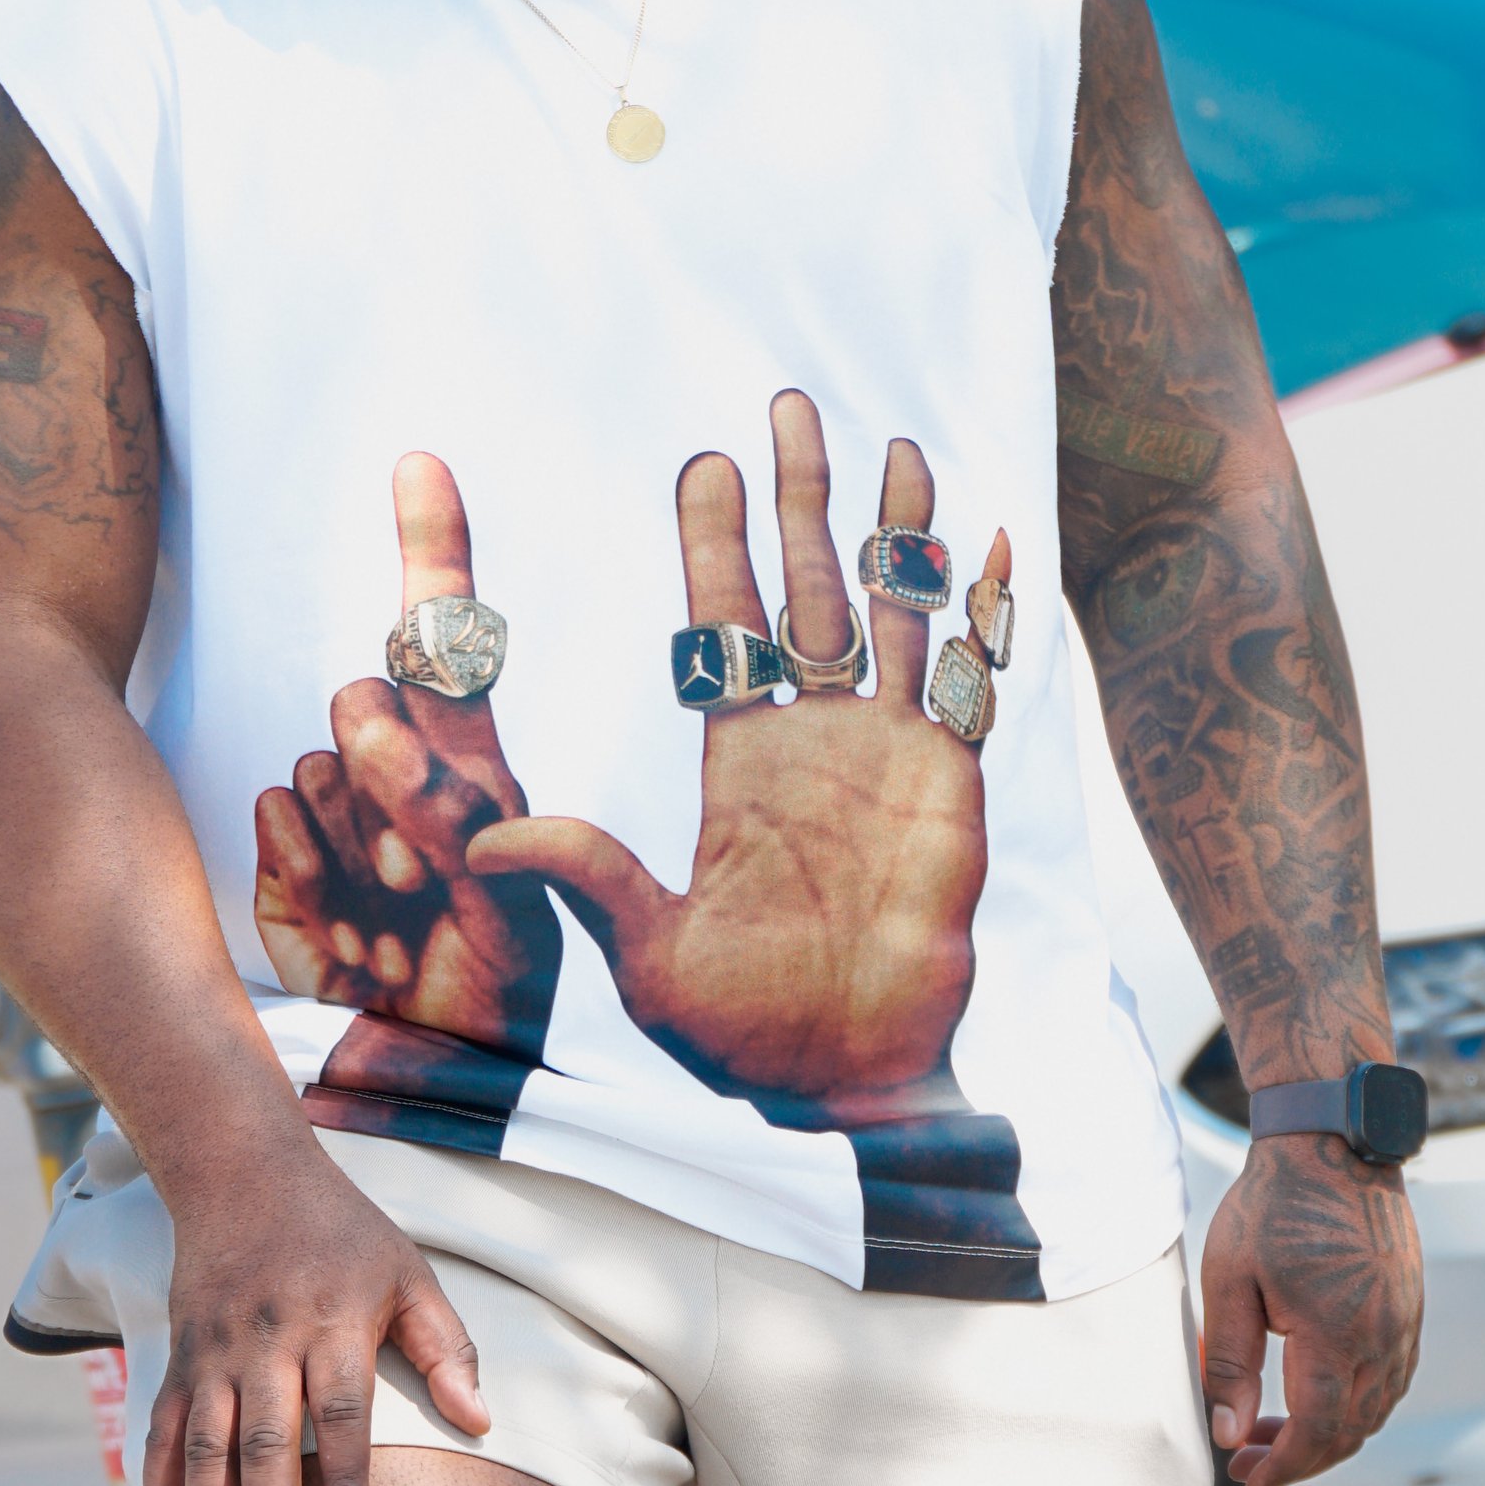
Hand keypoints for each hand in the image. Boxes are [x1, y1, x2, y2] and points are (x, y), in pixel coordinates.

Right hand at [143, 1135, 488, 1485]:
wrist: (240, 1173)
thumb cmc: (342, 1232)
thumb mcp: (408, 1272)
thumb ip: (446, 1347)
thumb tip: (481, 1422)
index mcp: (331, 1320)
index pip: (340, 1409)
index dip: (346, 1473)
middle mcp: (267, 1340)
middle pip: (266, 1441)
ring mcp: (214, 1353)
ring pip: (204, 1448)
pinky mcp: (178, 1358)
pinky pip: (160, 1434)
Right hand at [255, 453, 560, 1066]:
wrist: (432, 1097)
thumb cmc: (498, 1002)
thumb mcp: (516, 909)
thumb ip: (456, 814)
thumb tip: (377, 726)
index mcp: (474, 772)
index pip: (447, 646)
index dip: (434, 548)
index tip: (421, 463)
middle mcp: (399, 781)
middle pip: (366, 700)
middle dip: (396, 787)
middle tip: (427, 881)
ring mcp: (336, 820)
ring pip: (321, 768)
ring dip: (363, 860)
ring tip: (399, 931)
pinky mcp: (281, 866)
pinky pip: (274, 817)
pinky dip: (313, 888)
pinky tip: (352, 946)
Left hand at [469, 393, 1005, 1122]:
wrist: (844, 1079)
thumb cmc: (738, 1029)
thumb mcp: (641, 951)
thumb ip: (582, 877)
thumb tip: (485, 834)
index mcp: (738, 759)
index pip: (721, 625)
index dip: (716, 545)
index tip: (705, 464)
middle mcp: (812, 737)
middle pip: (807, 590)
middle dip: (800, 501)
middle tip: (789, 406)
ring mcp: (889, 753)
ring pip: (895, 613)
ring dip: (894, 531)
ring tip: (893, 444)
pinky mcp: (953, 784)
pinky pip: (975, 679)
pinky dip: (989, 610)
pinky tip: (999, 537)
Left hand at [1199, 1133, 1422, 1485]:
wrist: (1335, 1145)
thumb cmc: (1273, 1207)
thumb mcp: (1230, 1280)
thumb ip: (1230, 1362)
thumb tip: (1228, 1431)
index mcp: (1335, 1334)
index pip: (1318, 1431)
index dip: (1284, 1465)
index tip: (1249, 1479)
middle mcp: (1383, 1337)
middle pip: (1351, 1432)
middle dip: (1300, 1459)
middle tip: (1249, 1464)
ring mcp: (1405, 1324)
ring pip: (1376, 1411)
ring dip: (1328, 1436)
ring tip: (1271, 1432)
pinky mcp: (1411, 1310)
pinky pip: (1392, 1380)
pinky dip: (1356, 1406)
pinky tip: (1315, 1399)